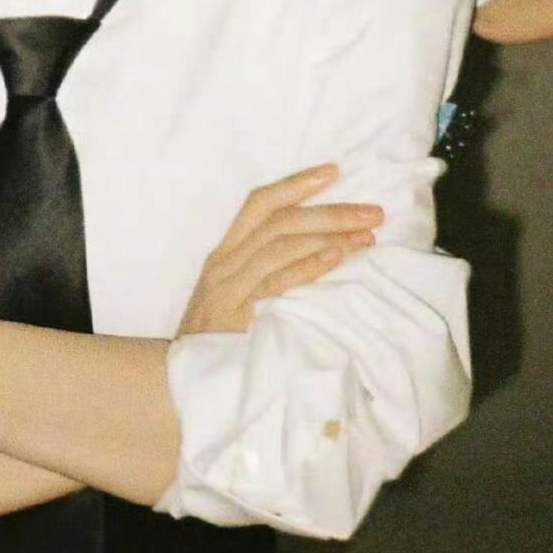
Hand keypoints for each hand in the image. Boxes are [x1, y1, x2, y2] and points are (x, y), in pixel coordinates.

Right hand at [177, 165, 382, 338]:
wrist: (179, 381)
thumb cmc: (215, 342)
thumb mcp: (235, 298)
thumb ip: (266, 275)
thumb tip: (322, 256)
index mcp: (226, 254)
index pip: (260, 204)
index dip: (295, 184)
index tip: (333, 171)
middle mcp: (225, 261)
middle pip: (280, 220)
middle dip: (330, 212)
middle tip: (373, 212)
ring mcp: (228, 285)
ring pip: (281, 243)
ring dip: (329, 236)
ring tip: (366, 236)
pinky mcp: (234, 311)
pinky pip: (274, 280)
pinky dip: (306, 266)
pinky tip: (335, 260)